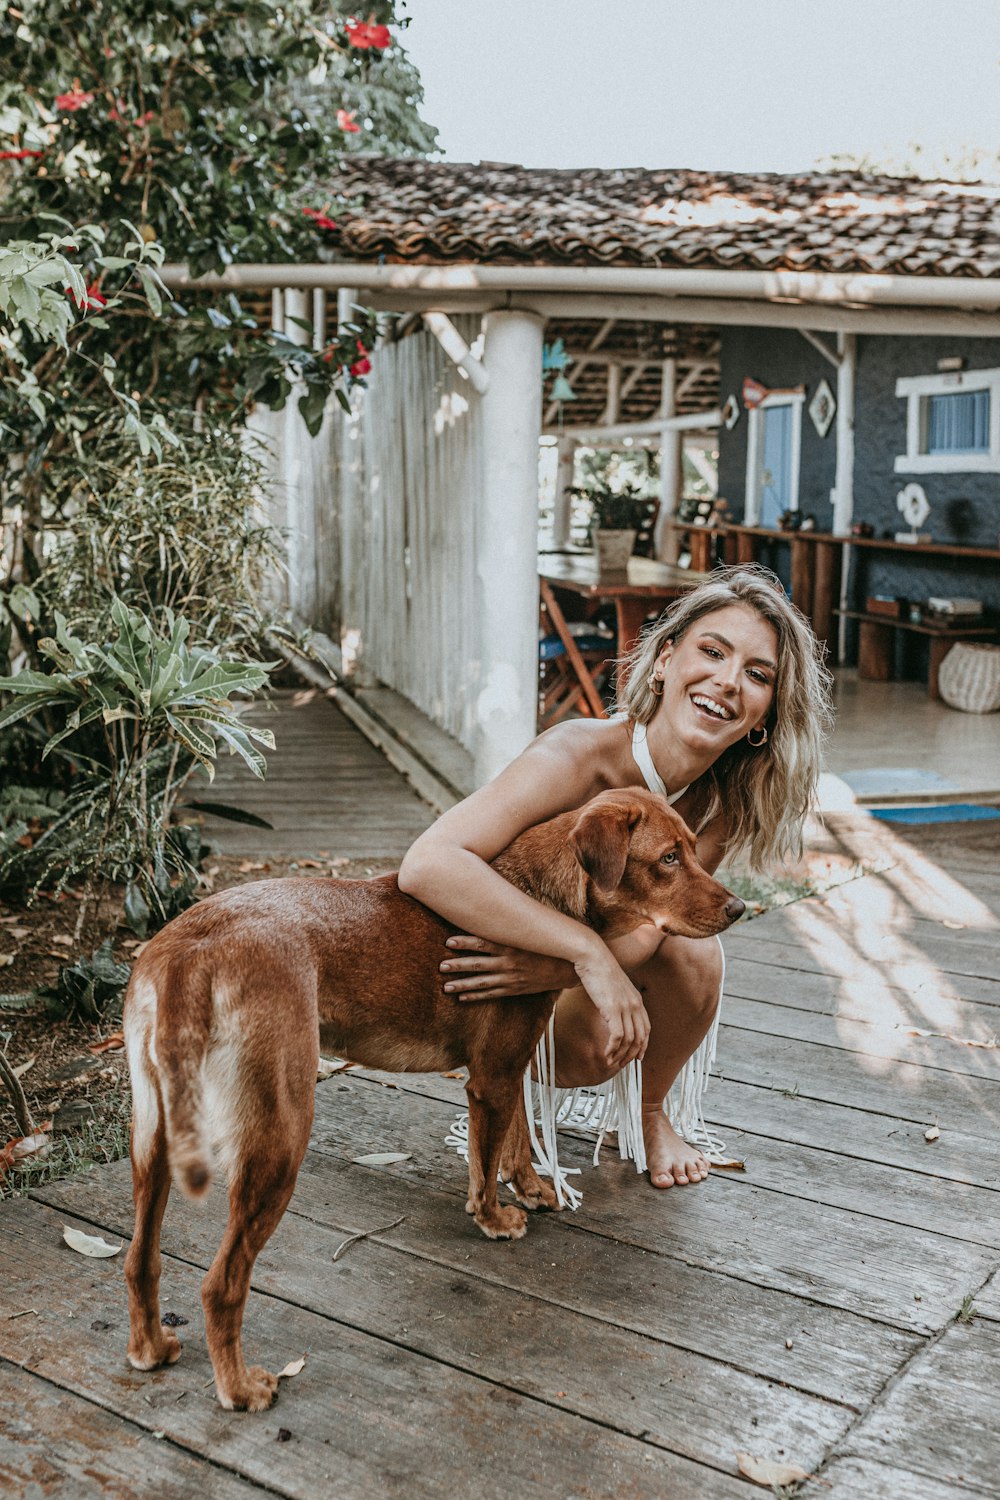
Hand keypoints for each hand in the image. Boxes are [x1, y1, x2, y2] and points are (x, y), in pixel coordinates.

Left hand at [441, 935, 576, 1000]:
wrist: (568, 968)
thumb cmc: (547, 945)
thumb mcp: (532, 931)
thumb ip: (513, 923)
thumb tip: (496, 905)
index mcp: (512, 946)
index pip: (484, 943)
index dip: (465, 942)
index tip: (448, 942)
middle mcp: (509, 963)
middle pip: (478, 964)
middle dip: (458, 965)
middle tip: (441, 966)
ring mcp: (511, 978)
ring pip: (482, 982)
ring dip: (462, 984)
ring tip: (445, 986)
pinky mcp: (515, 989)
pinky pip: (492, 994)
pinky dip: (476, 996)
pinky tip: (462, 997)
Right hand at [572, 944, 649, 1069]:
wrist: (592, 956)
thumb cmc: (597, 969)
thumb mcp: (613, 986)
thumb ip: (617, 999)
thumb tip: (611, 1011)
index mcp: (637, 999)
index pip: (646, 1028)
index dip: (643, 1045)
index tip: (637, 1057)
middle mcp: (635, 1004)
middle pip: (640, 1038)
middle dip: (632, 1055)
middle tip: (621, 1064)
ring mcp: (625, 1007)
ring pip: (629, 1040)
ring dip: (620, 1055)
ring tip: (610, 1062)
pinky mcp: (613, 1009)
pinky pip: (617, 1037)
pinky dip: (613, 1048)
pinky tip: (606, 1053)